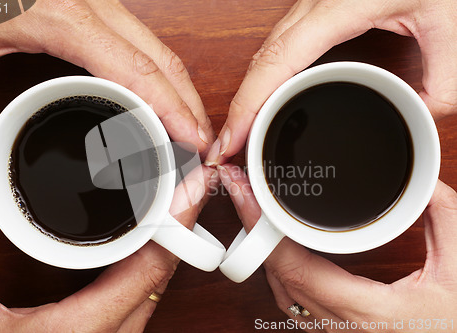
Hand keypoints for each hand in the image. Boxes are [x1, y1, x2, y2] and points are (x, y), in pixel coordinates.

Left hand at [0, 0, 213, 181]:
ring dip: (179, 92)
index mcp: (63, 14)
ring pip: (159, 50)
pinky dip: (161, 78)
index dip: (171, 110)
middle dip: (188, 107)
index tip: (191, 142)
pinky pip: (143, 44)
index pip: (136, 70)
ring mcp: (99, 4)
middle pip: (162, 60)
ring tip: (189, 132)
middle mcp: (92, 5)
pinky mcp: (97, 8)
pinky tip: (162, 103)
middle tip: (200, 148)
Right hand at [0, 165, 217, 331]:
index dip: (177, 224)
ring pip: (157, 286)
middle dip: (178, 224)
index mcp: (85, 330)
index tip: (191, 188)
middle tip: (185, 180)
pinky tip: (149, 239)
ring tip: (174, 201)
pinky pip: (144, 297)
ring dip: (168, 243)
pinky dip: (151, 262)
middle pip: (163, 272)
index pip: (151, 268)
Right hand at [206, 0, 456, 164]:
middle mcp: (314, 6)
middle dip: (239, 108)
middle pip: (261, 63)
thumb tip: (423, 118)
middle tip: (229, 147)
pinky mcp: (314, 12)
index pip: (278, 63)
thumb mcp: (448, 22)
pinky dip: (264, 79)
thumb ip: (443, 78)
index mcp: (338, 8)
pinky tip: (265, 100)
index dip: (248, 104)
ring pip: (264, 54)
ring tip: (242, 131)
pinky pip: (278, 47)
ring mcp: (310, 7)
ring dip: (249, 94)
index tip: (233, 138)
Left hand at [218, 163, 456, 331]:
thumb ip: (441, 218)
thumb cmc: (453, 322)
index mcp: (367, 312)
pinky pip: (292, 300)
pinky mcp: (334, 328)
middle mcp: (341, 326)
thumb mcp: (456, 269)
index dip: (264, 231)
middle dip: (252, 230)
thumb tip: (421, 182)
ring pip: (279, 290)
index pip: (295, 269)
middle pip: (277, 275)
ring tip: (253, 210)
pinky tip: (276, 245)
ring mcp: (334, 331)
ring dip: (262, 249)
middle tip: (242, 191)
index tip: (247, 197)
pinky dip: (278, 268)